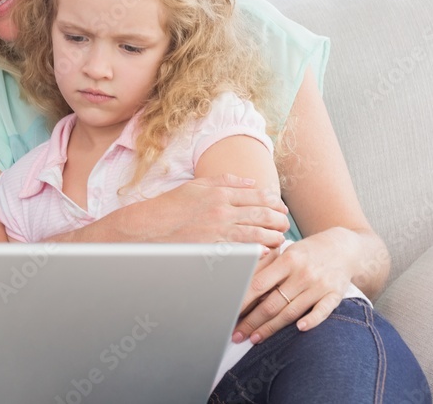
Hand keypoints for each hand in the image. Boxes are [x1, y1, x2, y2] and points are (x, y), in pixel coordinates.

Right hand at [114, 174, 289, 245]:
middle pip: (263, 214)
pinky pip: (244, 250)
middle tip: (285, 225)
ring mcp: (219, 231)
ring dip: (273, 237)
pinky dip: (258, 251)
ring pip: (258, 233)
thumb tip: (250, 182)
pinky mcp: (214, 248)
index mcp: (219, 193)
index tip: (281, 208)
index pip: (258, 196)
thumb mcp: (196, 185)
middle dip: (279, 220)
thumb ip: (225, 181)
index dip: (274, 203)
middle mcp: (222, 210)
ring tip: (280, 240)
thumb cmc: (169, 206)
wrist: (147, 227)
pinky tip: (265, 252)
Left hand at [233, 229, 353, 344]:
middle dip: (252, 321)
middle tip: (237, 334)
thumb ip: (267, 266)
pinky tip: (299, 329)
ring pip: (291, 311)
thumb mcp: (286, 250)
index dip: (243, 301)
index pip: (259, 284)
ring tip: (255, 338)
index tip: (230, 313)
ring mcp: (320, 286)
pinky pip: (323, 311)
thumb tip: (242, 282)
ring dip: (271, 328)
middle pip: (272, 303)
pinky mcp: (335, 295)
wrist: (344, 247)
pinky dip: (311, 320)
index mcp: (287, 259)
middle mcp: (303, 274)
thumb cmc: (308, 251)